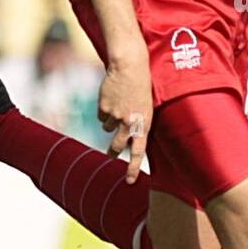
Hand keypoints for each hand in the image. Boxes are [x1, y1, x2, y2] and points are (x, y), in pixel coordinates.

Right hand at [98, 50, 152, 182]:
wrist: (129, 67)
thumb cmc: (141, 87)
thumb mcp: (146, 108)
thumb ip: (138, 124)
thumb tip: (129, 140)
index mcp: (144, 124)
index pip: (139, 152)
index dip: (133, 168)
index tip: (128, 181)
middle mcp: (129, 123)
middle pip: (117, 146)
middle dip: (113, 151)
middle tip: (111, 154)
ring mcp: (115, 116)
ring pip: (107, 128)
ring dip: (110, 120)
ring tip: (118, 104)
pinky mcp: (103, 108)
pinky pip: (101, 116)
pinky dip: (104, 109)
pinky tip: (111, 98)